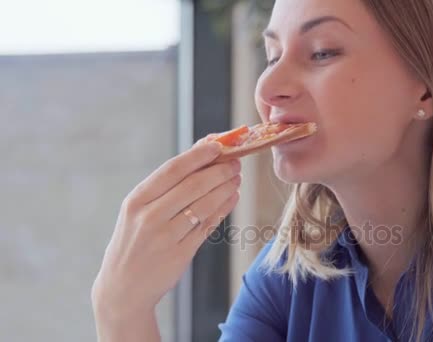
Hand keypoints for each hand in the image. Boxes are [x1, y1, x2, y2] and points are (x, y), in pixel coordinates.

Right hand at [92, 138, 240, 321]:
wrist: (123, 288)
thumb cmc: (134, 241)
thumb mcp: (138, 210)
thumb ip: (165, 185)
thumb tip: (200, 151)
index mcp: (136, 200)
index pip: (172, 170)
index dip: (198, 155)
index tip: (218, 144)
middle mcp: (149, 217)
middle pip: (192, 186)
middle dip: (219, 170)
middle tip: (235, 162)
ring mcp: (165, 237)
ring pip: (204, 206)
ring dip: (225, 188)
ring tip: (236, 178)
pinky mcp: (180, 255)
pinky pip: (207, 226)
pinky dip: (223, 209)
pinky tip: (232, 198)